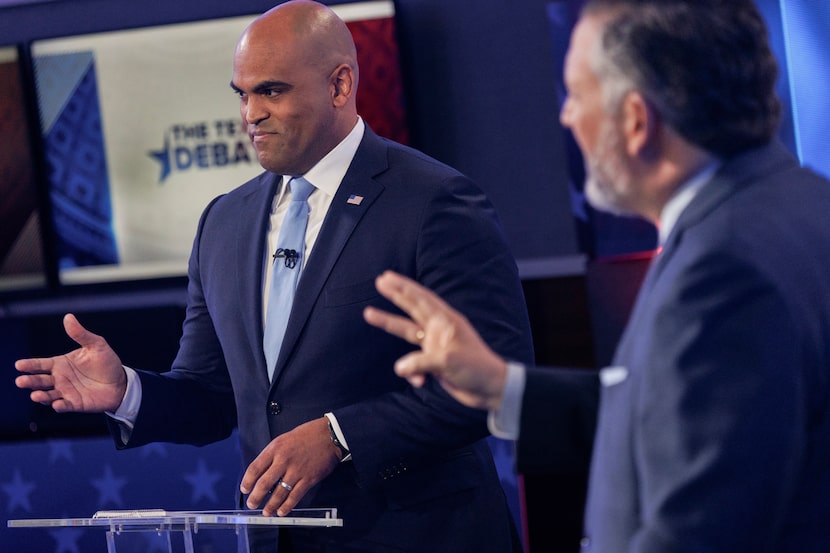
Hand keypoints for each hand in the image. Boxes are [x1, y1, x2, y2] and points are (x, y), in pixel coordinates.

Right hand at [15, 314, 126, 412]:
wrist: (121, 381)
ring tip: (35, 395)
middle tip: (21, 381)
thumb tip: (68, 317)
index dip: (29, 365)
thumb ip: (81, 334)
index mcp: (60, 364)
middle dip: (29, 381)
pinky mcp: (75, 404)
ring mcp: (66, 392)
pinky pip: (65, 406)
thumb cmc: (106, 362)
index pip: (40, 364)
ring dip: (41, 396)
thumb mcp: (96, 345)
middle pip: (40, 380)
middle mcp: (59, 379)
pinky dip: (60, 406)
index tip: (19, 365)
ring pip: (48, 395)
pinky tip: (57, 404)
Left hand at [240, 417, 339, 516]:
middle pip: (264, 484)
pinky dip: (287, 506)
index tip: (245, 489)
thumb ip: (273, 454)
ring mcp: (296, 471)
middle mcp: (283, 460)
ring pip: (279, 493)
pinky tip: (282, 511)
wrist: (329, 436)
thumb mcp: (284, 439)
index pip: (255, 468)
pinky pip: (295, 496)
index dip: (247, 481)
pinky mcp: (308, 479)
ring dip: (271, 505)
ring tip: (266, 512)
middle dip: (256, 497)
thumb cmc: (307, 435)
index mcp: (275, 449)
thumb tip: (263, 472)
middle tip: (252, 504)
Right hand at [363, 270, 507, 409]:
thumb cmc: (477, 369)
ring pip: (407, 332)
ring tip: (369, 313)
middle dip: (396, 295)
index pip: (421, 299)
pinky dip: (413, 372)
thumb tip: (399, 367)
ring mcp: (436, 345)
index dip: (404, 287)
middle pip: (412, 308)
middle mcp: (439, 330)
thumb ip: (421, 362)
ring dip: (390, 324)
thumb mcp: (449, 362)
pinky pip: (415, 363)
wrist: (490, 390)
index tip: (386, 277)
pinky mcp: (434, 362)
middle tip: (380, 280)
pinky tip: (419, 381)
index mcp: (446, 322)